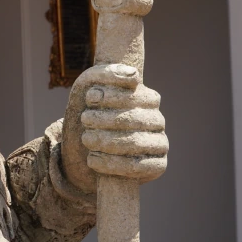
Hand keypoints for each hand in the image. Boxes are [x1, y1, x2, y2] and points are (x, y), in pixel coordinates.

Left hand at [61, 63, 166, 193]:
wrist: (81, 151)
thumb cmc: (89, 113)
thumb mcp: (88, 86)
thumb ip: (107, 74)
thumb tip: (133, 75)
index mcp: (148, 99)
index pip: (137, 96)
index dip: (111, 96)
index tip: (90, 98)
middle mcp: (158, 120)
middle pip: (134, 119)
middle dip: (103, 119)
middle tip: (85, 120)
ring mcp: (160, 143)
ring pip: (135, 143)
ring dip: (104, 141)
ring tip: (86, 139)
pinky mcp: (157, 166)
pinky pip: (138, 167)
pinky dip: (111, 164)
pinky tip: (93, 159)